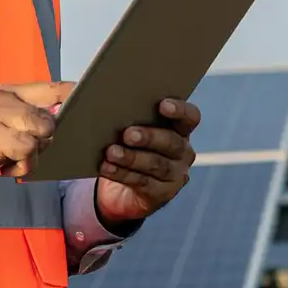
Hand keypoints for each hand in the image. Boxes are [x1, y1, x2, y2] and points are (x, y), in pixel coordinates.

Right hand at [0, 81, 73, 197]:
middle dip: (44, 140)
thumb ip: (23, 118)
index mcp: (4, 92)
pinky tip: (5, 168)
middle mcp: (0, 98)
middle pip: (49, 116)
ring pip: (39, 133)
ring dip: (31, 156)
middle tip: (24, 152)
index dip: (70, 95)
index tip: (85, 102)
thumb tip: (57, 123)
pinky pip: (26, 150)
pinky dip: (21, 166)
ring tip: (11, 161)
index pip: (48, 88)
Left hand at [95, 97, 200, 225]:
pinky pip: (142, 182)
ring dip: (132, 157)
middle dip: (149, 137)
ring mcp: (174, 175)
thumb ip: (124, 112)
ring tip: (111, 152)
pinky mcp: (160, 194)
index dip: (180, 110)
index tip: (161, 105)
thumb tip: (96, 93)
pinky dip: (122, 173)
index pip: (190, 118)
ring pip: (156, 165)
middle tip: (127, 133)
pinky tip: (106, 167)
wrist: (123, 189)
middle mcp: (182, 151)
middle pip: (172, 143)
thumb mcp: (128, 127)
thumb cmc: (127, 147)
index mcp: (179, 130)